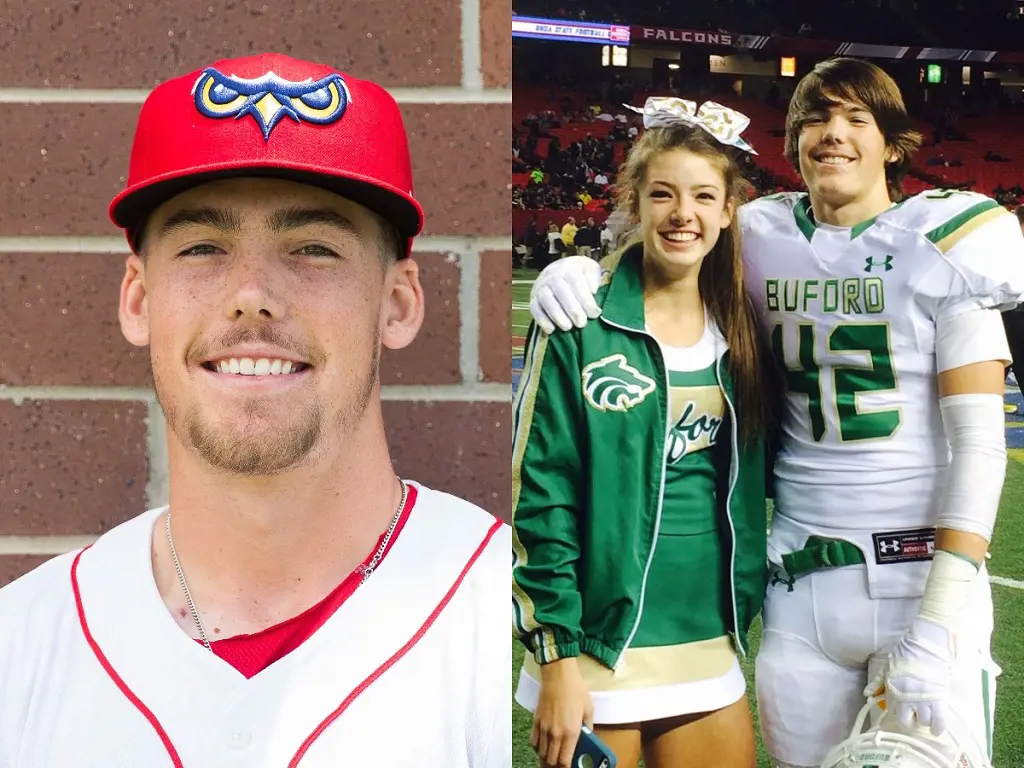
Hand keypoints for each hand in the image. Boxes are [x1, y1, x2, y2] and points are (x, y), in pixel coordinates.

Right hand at [529, 256, 603, 333]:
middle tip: (582, 324)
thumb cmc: (579, 274)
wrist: (558, 270)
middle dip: (572, 310)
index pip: (577, 283)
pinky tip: (551, 330)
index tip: (594, 314)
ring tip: (568, 327)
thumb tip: (593, 290)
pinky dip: (542, 320)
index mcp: (569, 267)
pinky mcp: (533, 298)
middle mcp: (553, 275)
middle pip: (561, 291)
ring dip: (557, 316)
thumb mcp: (590, 269)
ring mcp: (541, 287)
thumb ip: (593, 278)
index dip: (586, 300)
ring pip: (546, 300)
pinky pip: (535, 309)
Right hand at [531, 657, 594, 767]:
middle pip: (551, 761)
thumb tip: (587, 736)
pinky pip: (534, 741)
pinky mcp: (536, 721)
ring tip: (551, 761)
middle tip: (560, 766)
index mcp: (571, 733)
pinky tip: (542, 748)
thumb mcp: (589, 709)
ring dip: (546, 760)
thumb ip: (588, 727)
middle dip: (555, 767)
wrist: (558, 675)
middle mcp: (555, 734)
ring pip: (541, 753)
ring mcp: (544, 728)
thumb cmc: (575, 690)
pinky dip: (537, 748)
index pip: (564, 761)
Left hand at [865, 617, 953, 735]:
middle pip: (906, 721)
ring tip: (925, 716)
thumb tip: (867, 695)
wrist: (925, 646)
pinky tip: (935, 728)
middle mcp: (907, 697)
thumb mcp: (887, 668)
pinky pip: (939, 721)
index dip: (896, 711)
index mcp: (893, 689)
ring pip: (923, 722)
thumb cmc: (904, 656)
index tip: (900, 710)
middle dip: (909, 721)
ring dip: (923, 721)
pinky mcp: (939, 699)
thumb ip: (878, 683)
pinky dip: (937, 728)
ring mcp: (924, 699)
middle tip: (913, 716)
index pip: (891, 711)